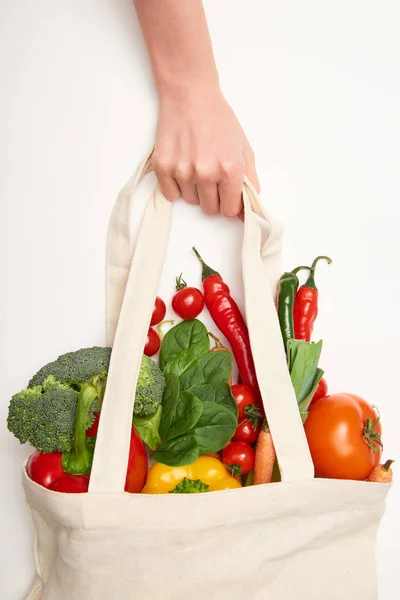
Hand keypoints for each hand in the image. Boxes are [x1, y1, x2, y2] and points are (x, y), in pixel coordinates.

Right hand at [152, 86, 259, 217]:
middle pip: (210, 209)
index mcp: (230, 168)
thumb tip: (248, 212)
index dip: (230, 204)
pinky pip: (171, 195)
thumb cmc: (218, 119)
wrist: (190, 95)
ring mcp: (183, 171)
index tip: (227, 195)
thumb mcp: (243, 148)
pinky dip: (176, 186)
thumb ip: (249, 181)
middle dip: (213, 198)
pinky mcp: (163, 167)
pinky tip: (182, 166)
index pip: (231, 210)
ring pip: (191, 201)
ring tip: (195, 164)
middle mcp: (206, 173)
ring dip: (195, 189)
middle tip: (211, 176)